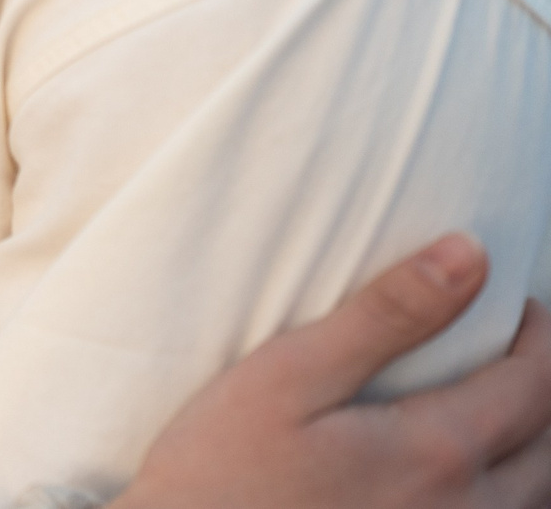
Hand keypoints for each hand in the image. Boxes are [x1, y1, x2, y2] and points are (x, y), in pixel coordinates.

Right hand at [116, 236, 550, 508]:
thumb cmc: (220, 470)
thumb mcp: (287, 376)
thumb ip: (385, 316)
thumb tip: (468, 255)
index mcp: (438, 449)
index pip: (535, 381)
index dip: (537, 330)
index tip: (512, 297)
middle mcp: (467, 507)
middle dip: (542, 381)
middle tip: (511, 339)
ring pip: (538, 493)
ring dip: (535, 440)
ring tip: (496, 399)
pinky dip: (514, 491)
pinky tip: (468, 473)